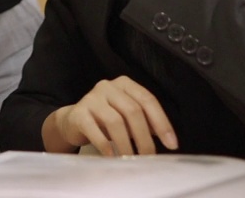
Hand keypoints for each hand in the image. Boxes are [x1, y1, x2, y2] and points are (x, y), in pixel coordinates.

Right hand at [44, 76, 178, 156]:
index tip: (172, 144)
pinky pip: (94, 129)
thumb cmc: (106, 120)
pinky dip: (105, 145)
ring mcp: (91, 98)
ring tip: (131, 160)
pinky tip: (112, 156)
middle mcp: (108, 86)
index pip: (147, 100)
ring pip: (115, 121)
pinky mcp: (78, 113)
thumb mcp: (128, 117)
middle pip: (132, 111)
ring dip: (126, 144)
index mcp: (125, 84)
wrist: (72, 122)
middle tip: (149, 157)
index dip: (162, 122)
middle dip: (144, 137)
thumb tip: (168, 140)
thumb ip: (146, 123)